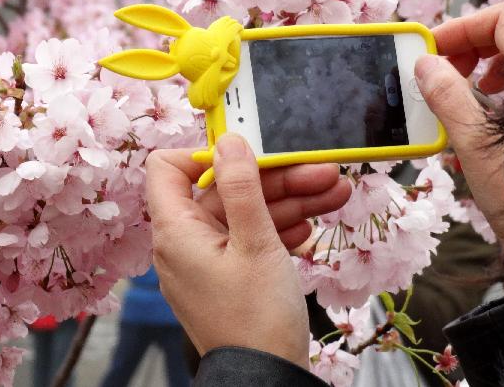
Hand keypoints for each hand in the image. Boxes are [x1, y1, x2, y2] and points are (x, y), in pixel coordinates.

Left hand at [146, 134, 350, 367]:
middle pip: (224, 191)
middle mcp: (185, 244)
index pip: (168, 168)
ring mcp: (208, 263)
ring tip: (335, 193)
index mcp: (177, 231)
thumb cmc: (257, 317)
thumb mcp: (256, 242)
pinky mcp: (229, 279)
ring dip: (289, 202)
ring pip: (245, 215)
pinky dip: (280, 231)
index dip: (205, 154)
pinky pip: (250, 241)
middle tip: (321, 172)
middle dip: (275, 179)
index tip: (248, 153)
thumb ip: (241, 187)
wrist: (267, 380)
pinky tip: (311, 229)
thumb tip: (229, 141)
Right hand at [415, 2, 503, 246]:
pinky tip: (483, 118)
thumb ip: (446, 95)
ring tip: (462, 89)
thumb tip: (424, 65)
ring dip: (487, 68)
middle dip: (473, 46)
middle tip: (443, 68)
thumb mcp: (473, 143)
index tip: (432, 48)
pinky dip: (503, 92)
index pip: (503, 20)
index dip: (463, 28)